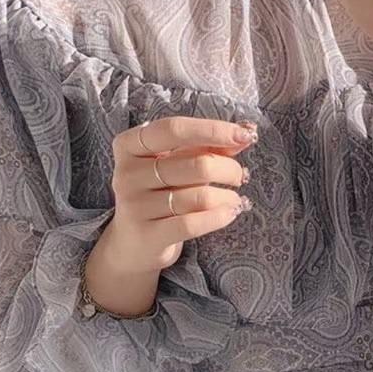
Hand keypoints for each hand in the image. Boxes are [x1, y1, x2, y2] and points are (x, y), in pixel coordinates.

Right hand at [94, 116, 254, 277]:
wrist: (132, 241)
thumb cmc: (159, 193)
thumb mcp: (175, 163)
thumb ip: (206, 144)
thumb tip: (245, 132)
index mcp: (130, 145)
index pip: (175, 129)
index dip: (213, 130)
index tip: (244, 135)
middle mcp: (127, 174)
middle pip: (196, 164)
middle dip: (229, 169)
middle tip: (239, 176)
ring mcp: (135, 206)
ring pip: (200, 197)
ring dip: (228, 197)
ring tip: (234, 199)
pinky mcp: (148, 235)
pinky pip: (192, 224)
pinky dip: (219, 217)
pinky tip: (229, 213)